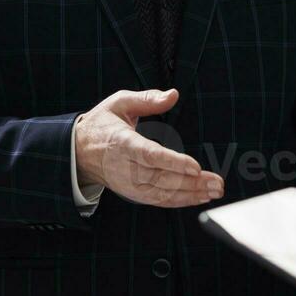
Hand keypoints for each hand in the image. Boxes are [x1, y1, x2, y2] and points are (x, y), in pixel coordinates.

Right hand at [73, 89, 223, 207]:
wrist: (79, 152)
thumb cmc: (102, 125)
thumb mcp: (119, 102)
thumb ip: (147, 99)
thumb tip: (173, 95)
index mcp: (121, 142)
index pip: (149, 155)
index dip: (173, 163)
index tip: (195, 167)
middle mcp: (125, 167)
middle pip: (161, 178)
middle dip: (191, 182)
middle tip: (217, 182)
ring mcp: (128, 184)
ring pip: (162, 193)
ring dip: (191, 194)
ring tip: (214, 190)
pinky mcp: (133, 193)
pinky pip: (159, 200)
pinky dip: (180, 201)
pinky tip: (199, 197)